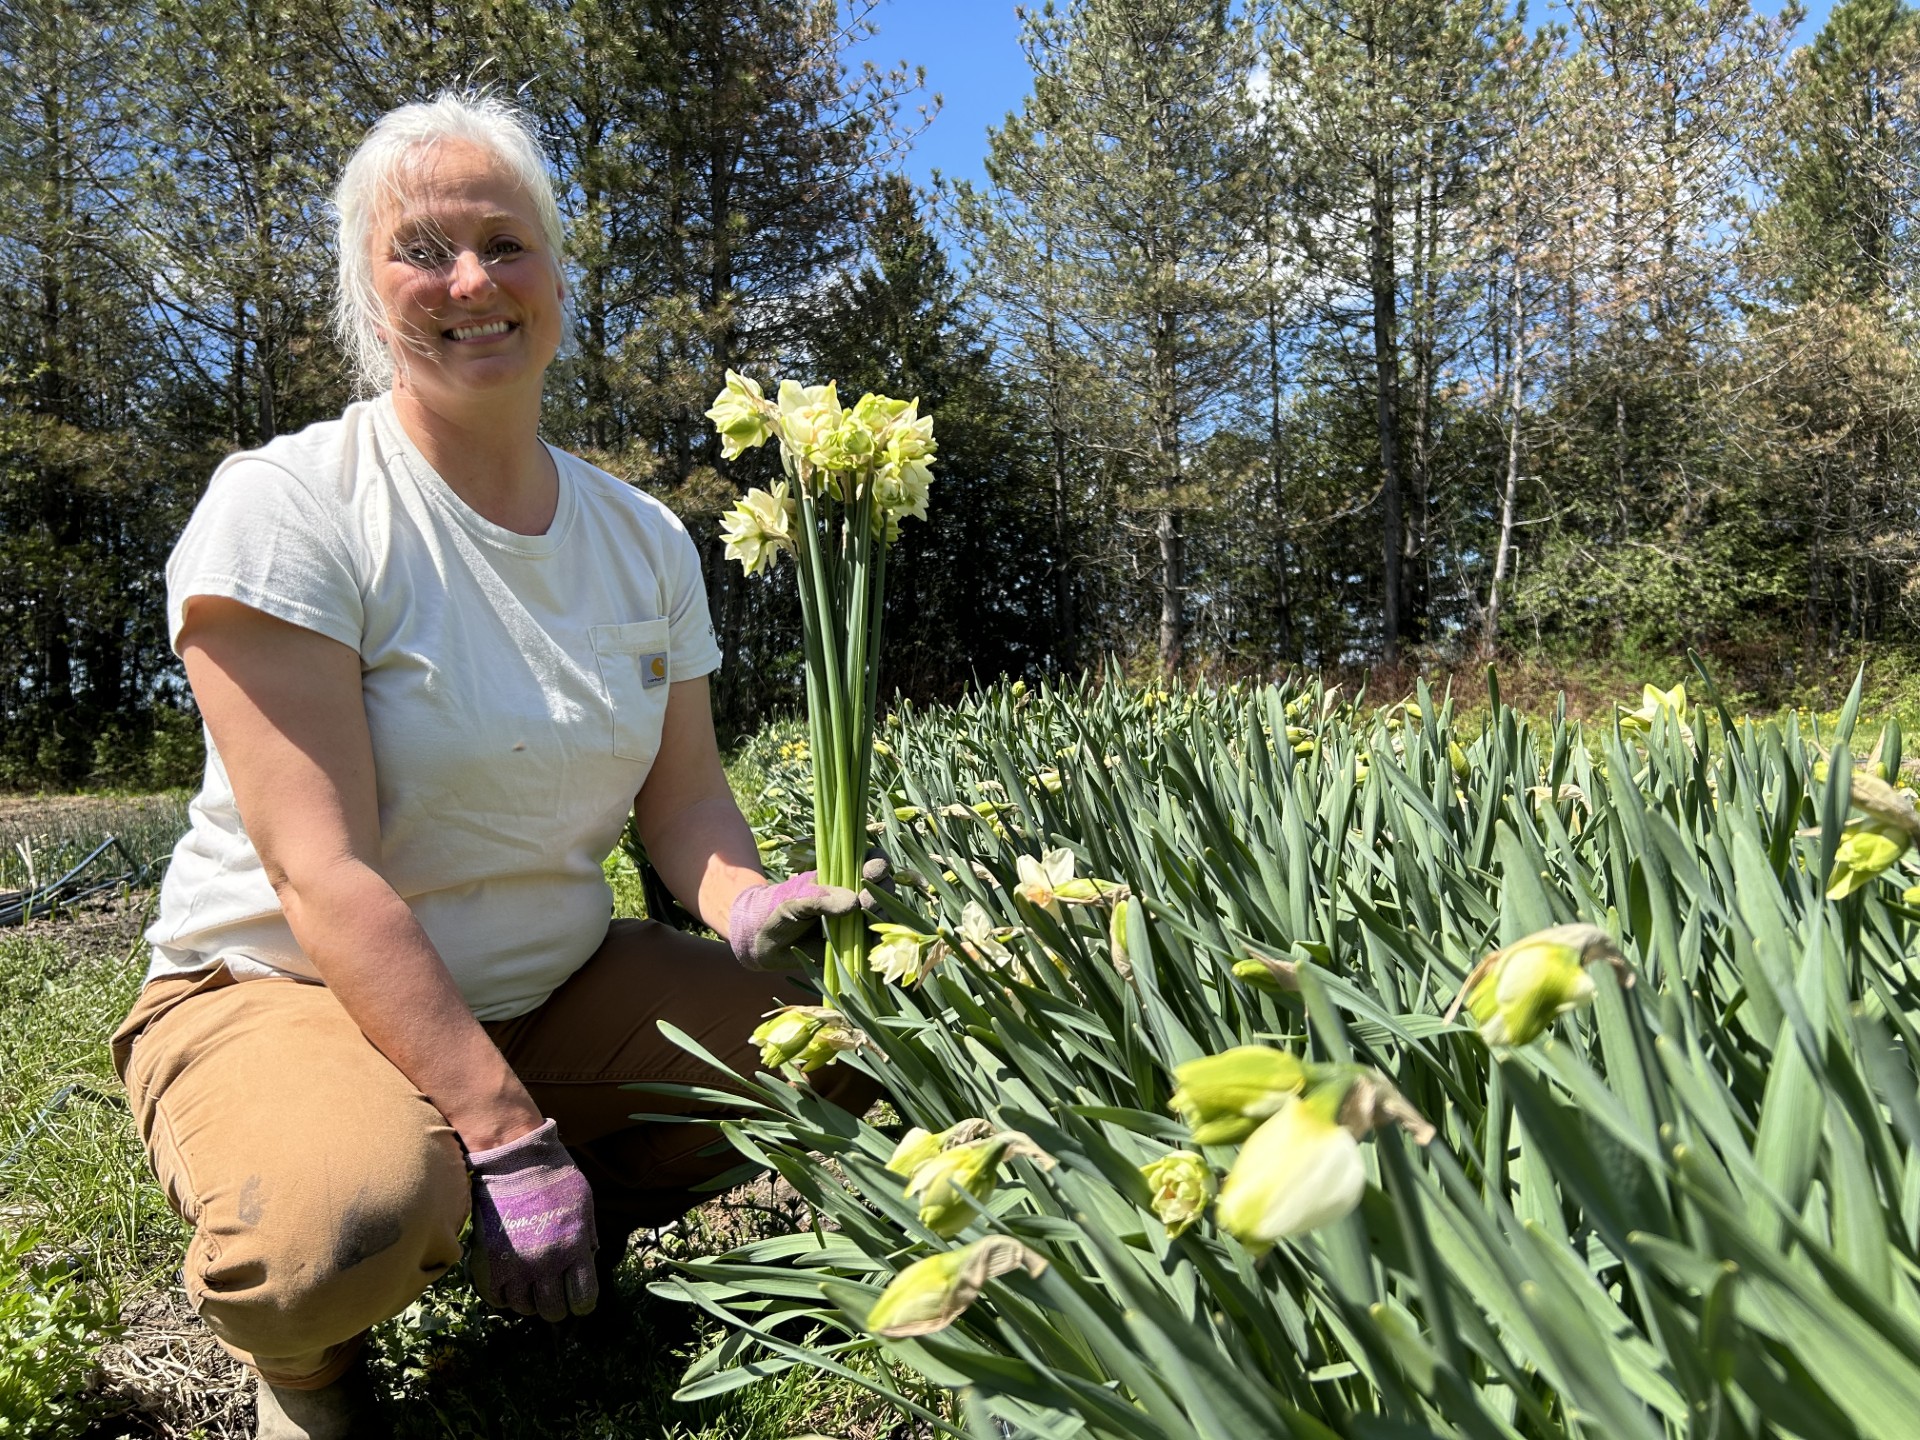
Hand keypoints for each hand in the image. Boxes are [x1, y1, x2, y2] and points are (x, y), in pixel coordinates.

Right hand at [466, 1118, 597, 1320]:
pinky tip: (511, 1279)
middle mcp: (547, 1263)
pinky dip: (505, 1295)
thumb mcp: (585, 1206)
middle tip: (553, 1291)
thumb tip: (586, 1266)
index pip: (583, 1300)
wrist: (514, 1160)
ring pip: (525, 1308)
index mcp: (575, 1248)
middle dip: (557, 1305)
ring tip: (531, 1281)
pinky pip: (497, 1299)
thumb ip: (586, 1240)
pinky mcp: (489, 1264)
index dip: (582, 1303)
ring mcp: (516, 1266)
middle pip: (553, 1311)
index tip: (577, 1298)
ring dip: (530, 1299)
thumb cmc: (554, 1178)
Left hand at [728, 853, 891, 971]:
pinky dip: (878, 941)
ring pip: (882, 913)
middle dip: (881, 892)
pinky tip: (873, 941)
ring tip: (868, 921)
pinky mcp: (853, 943)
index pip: (869, 861)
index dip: (877, 864)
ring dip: (883, 915)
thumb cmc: (778, 910)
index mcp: (841, 876)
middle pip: (882, 887)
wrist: (763, 942)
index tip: (871, 872)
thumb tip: (854, 904)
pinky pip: (874, 940)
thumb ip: (821, 899)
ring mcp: (855, 920)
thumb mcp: (796, 900)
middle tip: (866, 902)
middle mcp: (853, 895)